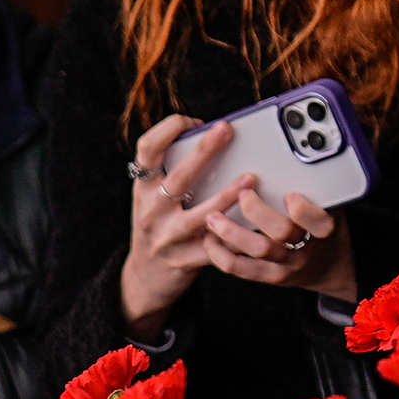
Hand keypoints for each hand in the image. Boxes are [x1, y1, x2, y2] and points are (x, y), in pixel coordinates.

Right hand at [119, 115, 236, 327]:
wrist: (144, 277)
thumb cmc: (159, 226)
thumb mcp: (154, 198)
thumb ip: (174, 174)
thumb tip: (211, 137)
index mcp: (144, 188)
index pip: (147, 150)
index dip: (167, 130)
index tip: (190, 121)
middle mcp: (151, 210)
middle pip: (178, 177)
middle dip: (203, 151)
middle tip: (226, 130)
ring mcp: (167, 237)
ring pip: (200, 215)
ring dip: (226, 196)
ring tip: (250, 179)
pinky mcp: (185, 260)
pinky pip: (215, 247)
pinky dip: (235, 235)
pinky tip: (254, 224)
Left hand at [198, 178, 357, 299]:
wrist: (327, 268)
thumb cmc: (324, 233)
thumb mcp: (332, 210)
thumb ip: (318, 192)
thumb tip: (302, 160)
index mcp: (323, 230)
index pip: (316, 221)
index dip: (302, 209)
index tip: (289, 194)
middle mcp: (304, 249)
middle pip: (281, 232)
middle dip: (258, 212)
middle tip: (243, 194)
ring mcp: (284, 265)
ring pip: (256, 250)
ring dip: (230, 232)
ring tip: (212, 217)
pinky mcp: (267, 276)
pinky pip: (240, 268)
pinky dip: (220, 254)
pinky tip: (210, 239)